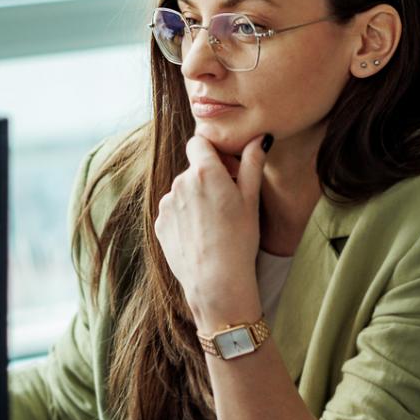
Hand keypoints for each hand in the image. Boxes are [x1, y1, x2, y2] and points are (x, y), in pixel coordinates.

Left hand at [154, 134, 267, 327]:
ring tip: (214, 225)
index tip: (228, 169)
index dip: (214, 152)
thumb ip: (252, 164)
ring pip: (183, 192)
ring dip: (196, 199)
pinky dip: (185, 218)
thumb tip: (259, 137)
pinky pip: (174, 212)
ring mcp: (167, 204)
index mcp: (204, 172)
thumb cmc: (239, 240)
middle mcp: (180, 183)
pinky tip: (201, 236)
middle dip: (208, 179)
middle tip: (227, 204)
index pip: (199, 142)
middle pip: (194, 170)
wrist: (215, 281)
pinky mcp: (160, 224)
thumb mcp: (251, 200)